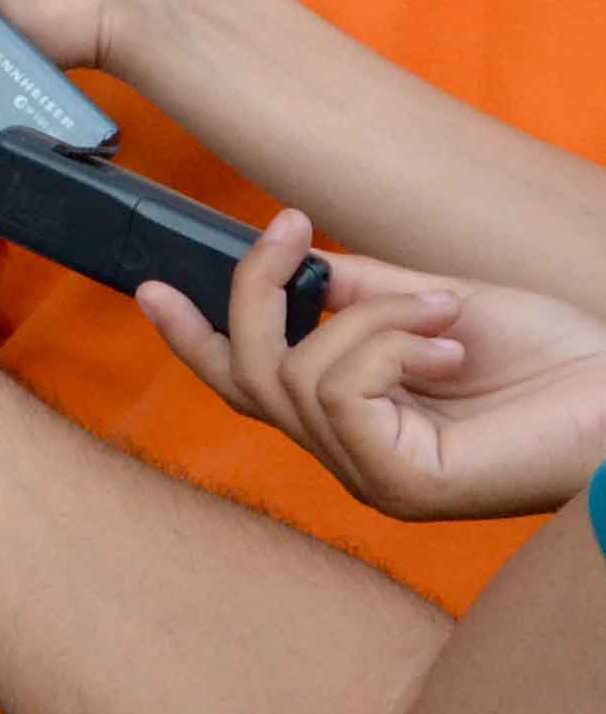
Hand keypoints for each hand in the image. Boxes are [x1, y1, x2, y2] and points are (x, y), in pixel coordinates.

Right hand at [145, 228, 605, 520]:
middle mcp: (357, 457)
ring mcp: (375, 478)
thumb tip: (303, 270)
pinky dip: (389, 344)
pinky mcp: (399, 485)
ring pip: (297, 375)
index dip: (196, 338)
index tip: (152, 286)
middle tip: (288, 228)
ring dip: (373, 318)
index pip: (254, 385)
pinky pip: (339, 393)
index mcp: (364, 419)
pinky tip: (450, 344)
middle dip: (254, 295)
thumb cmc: (561, 359)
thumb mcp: (441, 303)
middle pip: (250, 377)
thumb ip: (365, 294)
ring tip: (447, 309)